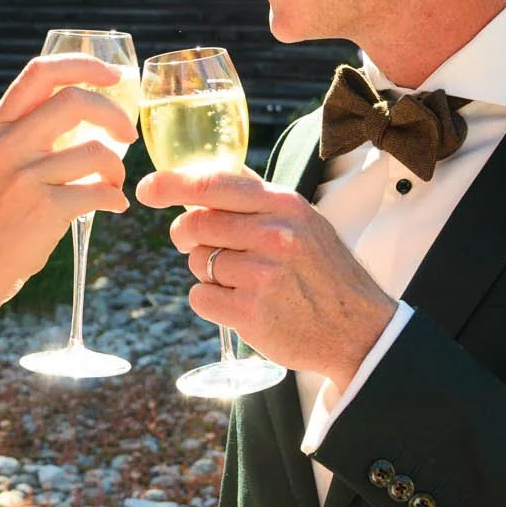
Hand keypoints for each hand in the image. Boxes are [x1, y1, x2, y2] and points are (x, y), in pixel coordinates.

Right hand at [0, 54, 135, 317]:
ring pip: (96, 151)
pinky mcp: (44, 210)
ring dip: (117, 169)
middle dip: (115, 115)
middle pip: (75, 101)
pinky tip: (112, 207)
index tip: (114, 75)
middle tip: (127, 136)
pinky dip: (114, 199)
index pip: (40, 73)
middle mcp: (8, 145)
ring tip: (113, 184)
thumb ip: (27, 136)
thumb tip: (84, 112)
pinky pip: (99, 191)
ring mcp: (25, 177)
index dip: (83, 65)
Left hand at [136, 168, 396, 386]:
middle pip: (194, 224)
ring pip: (197, 261)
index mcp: (284, 204)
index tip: (147, 189)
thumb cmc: (324, 273)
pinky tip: (242, 304)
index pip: (214, 183)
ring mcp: (261, 274)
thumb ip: (258, 200)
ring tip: (247, 281)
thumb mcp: (304, 222)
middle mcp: (273, 234)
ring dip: (209, 272)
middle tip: (204, 247)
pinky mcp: (249, 312)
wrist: (358, 330)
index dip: (172, 184)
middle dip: (188, 236)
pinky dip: (211, 302)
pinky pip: (200, 297)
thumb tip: (205, 176)